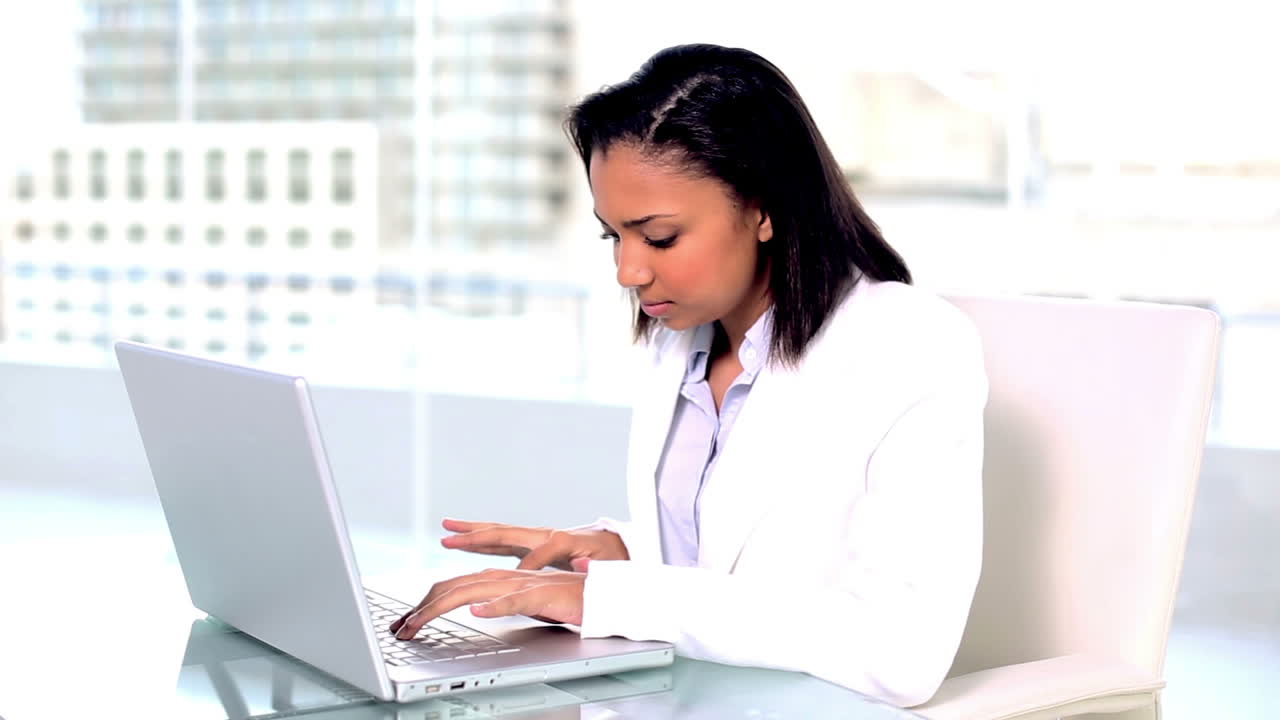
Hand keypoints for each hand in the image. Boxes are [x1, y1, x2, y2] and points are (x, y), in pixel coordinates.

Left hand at [389, 562, 590, 639]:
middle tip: (400, 628)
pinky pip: (516, 600)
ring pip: (474, 591)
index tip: (404, 623)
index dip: (424, 603)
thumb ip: (497, 601)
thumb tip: (473, 606)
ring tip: (419, 621)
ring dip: (443, 606)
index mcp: (498, 577)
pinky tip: (478, 611)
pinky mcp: (543, 595)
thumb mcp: (521, 602)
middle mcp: (505, 576)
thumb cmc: (563, 598)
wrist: (600, 592)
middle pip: (454, 586)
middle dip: (421, 607)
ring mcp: (522, 584)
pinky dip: (496, 605)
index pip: (452, 586)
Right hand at [439, 518, 627, 569]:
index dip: (529, 565)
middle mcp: (545, 535)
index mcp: (563, 541)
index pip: (539, 553)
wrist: (618, 547)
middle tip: (450, 535)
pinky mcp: (534, 545)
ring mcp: (537, 539)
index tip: (516, 578)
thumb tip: (578, 562)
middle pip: (507, 532)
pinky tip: (466, 541)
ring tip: (447, 529)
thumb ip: (592, 564)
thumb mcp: (606, 562)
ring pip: (499, 533)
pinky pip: (502, 541)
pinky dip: (482, 540)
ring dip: (472, 532)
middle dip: (478, 535)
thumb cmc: (613, 558)